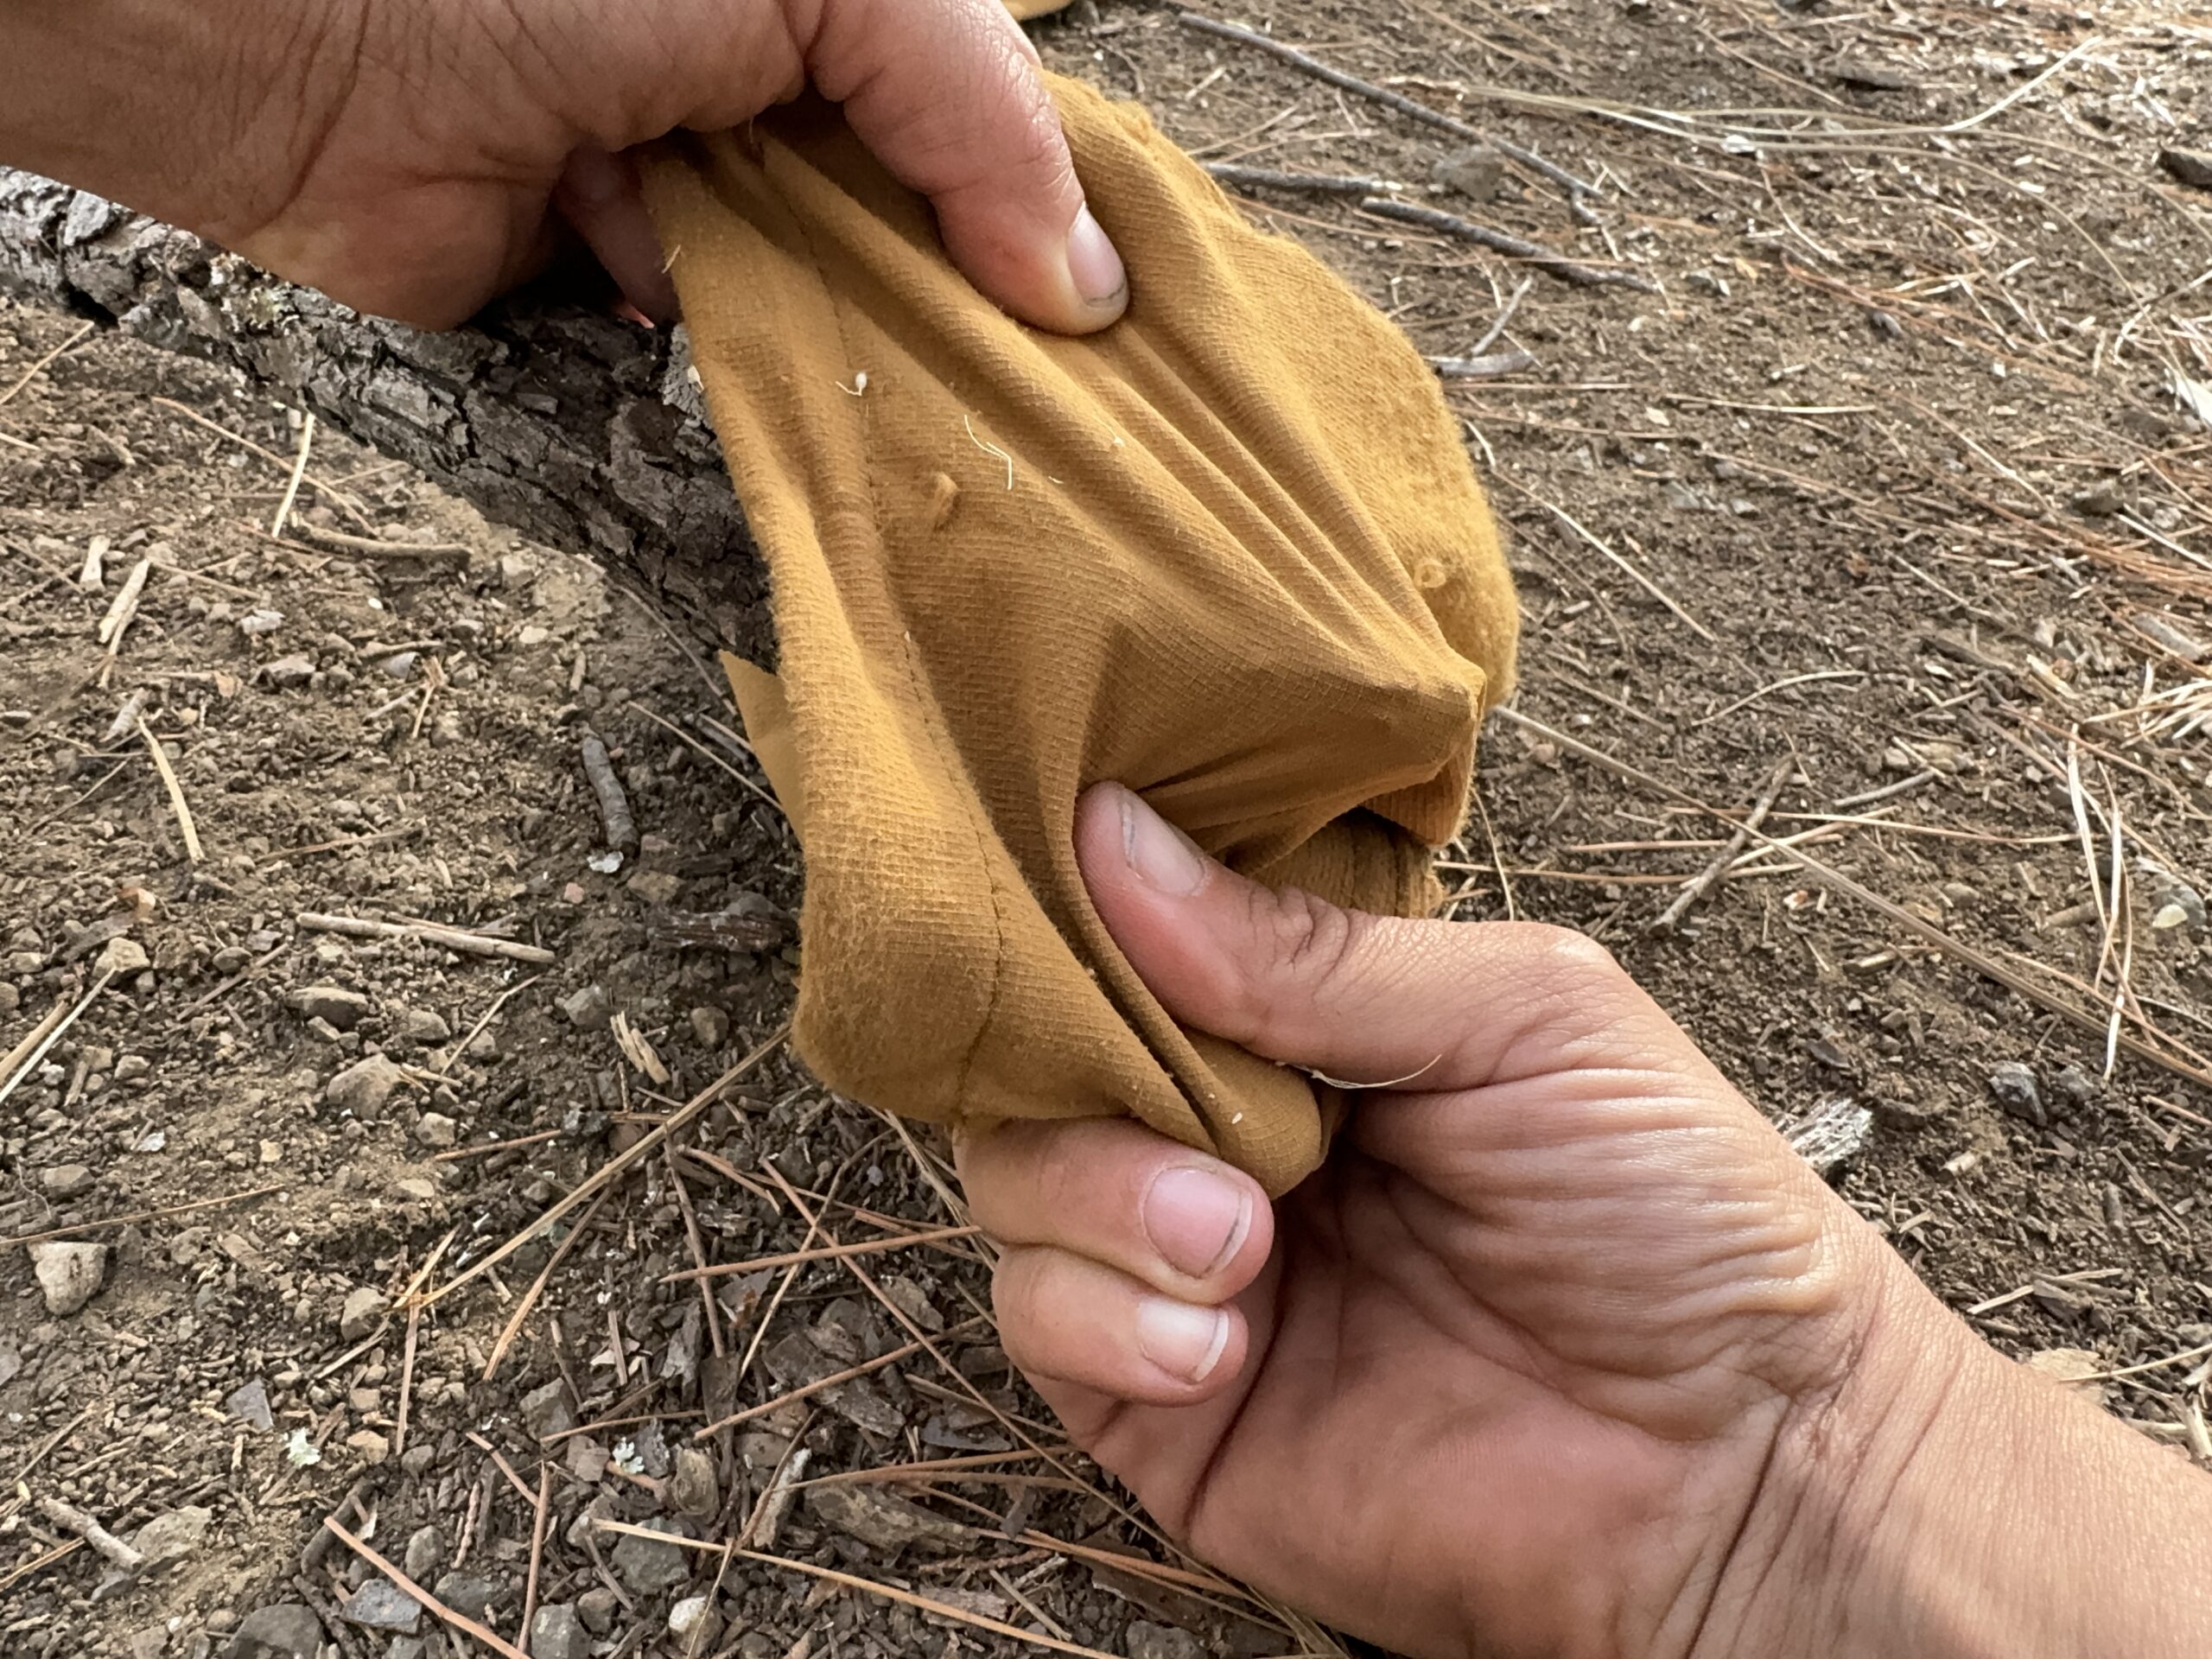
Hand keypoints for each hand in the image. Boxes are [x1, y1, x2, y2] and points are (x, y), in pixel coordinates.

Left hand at [1, 0, 1126, 331]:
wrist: (296, 41)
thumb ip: (972, 105)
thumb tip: (1080, 284)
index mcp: (830, 19)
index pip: (986, 125)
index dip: (1048, 218)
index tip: (1100, 323)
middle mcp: (768, 102)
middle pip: (917, 233)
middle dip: (951, 302)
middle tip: (1004, 384)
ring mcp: (693, 201)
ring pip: (827, 313)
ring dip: (839, 342)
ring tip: (848, 351)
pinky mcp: (615, 300)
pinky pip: (713, 366)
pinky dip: (720, 364)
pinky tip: (696, 316)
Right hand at [958, 784, 2211, 1657]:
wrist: (1737, 1469)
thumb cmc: (1672, 1216)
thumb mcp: (1519, 1019)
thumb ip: (1307, 946)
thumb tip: (1109, 830)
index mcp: (1309, 1015)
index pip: (1140, 931)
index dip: (1088, 903)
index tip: (1053, 868)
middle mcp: (1230, 1127)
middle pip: (1050, 1051)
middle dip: (1083, 1060)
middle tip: (1202, 1108)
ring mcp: (1183, 1262)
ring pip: (1019, 1179)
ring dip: (1099, 1193)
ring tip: (1241, 1236)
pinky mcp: (1160, 1400)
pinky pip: (1041, 1323)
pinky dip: (1103, 1314)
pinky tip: (1224, 1341)